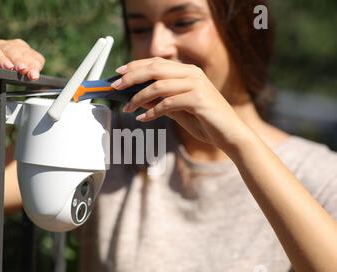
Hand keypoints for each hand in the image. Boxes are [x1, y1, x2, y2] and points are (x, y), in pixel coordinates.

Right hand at [0, 39, 44, 79]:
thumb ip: (31, 73)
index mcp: (17, 47)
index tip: (34, 75)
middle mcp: (2, 46)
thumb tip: (38, 79)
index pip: (27, 53)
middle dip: (18, 59)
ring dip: (2, 58)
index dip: (31, 64)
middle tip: (22, 69)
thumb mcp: (21, 74)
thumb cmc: (5, 74)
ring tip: (8, 67)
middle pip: (11, 49)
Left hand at [112, 57, 252, 153]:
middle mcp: (192, 73)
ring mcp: (197, 85)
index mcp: (188, 71)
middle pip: (155, 68)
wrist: (230, 135)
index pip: (156, 62)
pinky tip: (143, 119)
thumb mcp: (177, 110)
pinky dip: (152, 111)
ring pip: (159, 85)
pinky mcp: (199, 99)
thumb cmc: (204, 122)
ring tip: (127, 107)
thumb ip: (160, 102)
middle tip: (115, 86)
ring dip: (139, 97)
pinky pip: (168, 103)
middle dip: (131, 77)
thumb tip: (137, 99)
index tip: (118, 74)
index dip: (135, 66)